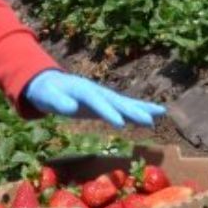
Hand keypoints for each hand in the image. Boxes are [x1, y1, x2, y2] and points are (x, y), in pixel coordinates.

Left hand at [22, 70, 166, 127]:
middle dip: (132, 111)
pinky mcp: (105, 103)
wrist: (49, 83)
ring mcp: (103, 96)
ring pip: (124, 103)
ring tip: (161, 113)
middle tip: (148, 121)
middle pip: (116, 101)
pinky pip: (124, 107)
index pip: (97, 101)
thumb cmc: (46, 92)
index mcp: (82, 90)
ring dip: (141, 109)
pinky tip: (154, 116)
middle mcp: (97, 91)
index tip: (120, 124)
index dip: (108, 112)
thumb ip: (58, 101)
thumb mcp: (47, 97)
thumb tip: (69, 108)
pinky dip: (138, 110)